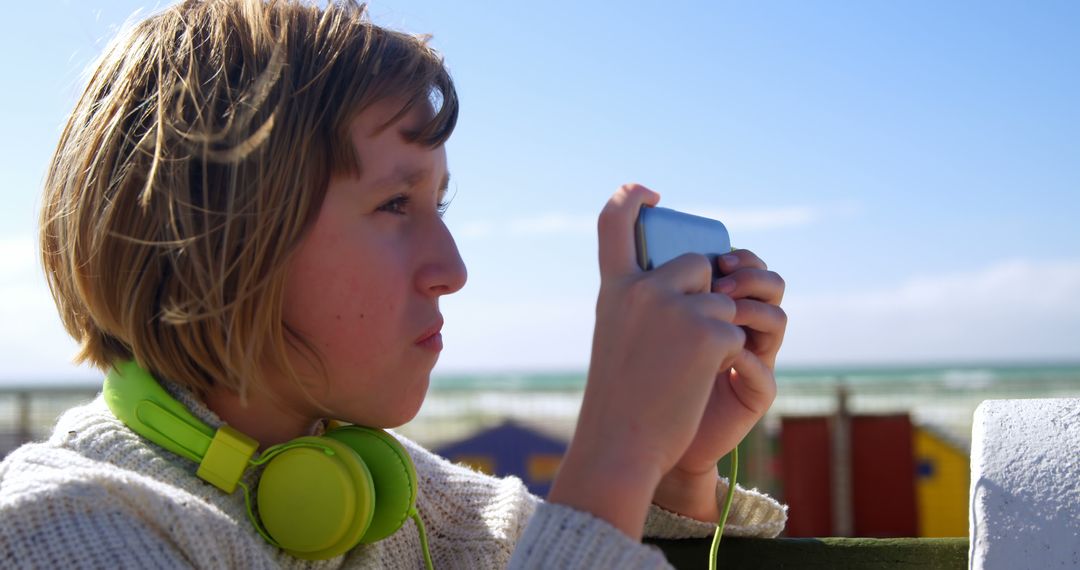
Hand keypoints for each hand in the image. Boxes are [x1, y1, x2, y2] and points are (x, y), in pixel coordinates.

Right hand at [548, 184, 746, 537]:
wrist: (622, 445)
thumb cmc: (621, 399)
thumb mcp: (616, 336)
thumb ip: (642, 301)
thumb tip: (701, 276)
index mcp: (613, 290)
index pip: (613, 222)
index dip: (630, 198)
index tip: (648, 192)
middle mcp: (642, 289)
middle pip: (695, 263)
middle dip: (705, 292)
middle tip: (687, 339)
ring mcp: (676, 307)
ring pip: (723, 300)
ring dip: (717, 332)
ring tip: (685, 370)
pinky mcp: (710, 333)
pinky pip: (737, 332)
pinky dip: (728, 358)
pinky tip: (700, 381)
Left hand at [653, 249, 785, 520]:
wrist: (641, 441)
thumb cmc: (635, 377)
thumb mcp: (635, 321)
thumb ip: (647, 284)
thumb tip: (652, 238)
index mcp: (714, 305)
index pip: (740, 267)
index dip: (740, 253)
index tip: (719, 252)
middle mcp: (739, 328)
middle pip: (766, 281)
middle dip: (747, 273)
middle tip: (721, 280)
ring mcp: (752, 359)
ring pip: (775, 315)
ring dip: (750, 308)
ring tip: (723, 313)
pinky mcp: (755, 392)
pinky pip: (762, 368)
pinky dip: (741, 360)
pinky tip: (719, 361)